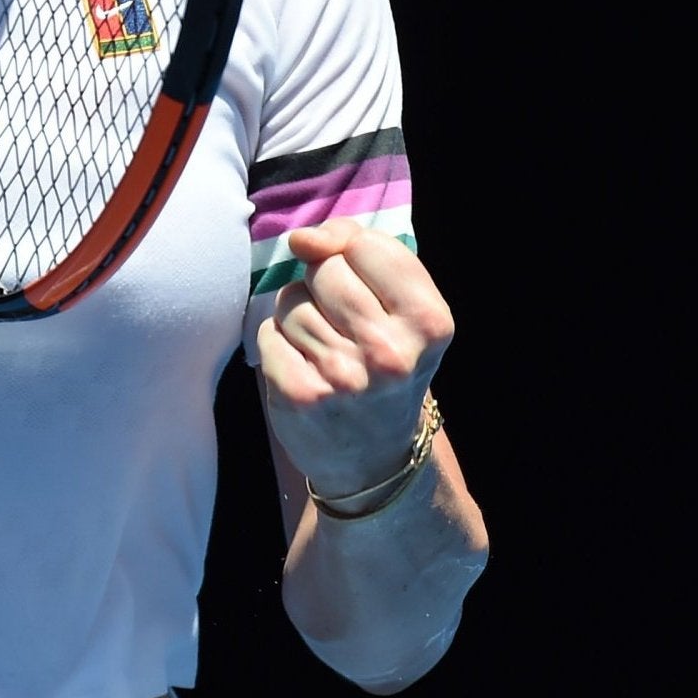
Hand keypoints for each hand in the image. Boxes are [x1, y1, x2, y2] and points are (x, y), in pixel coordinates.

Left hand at [256, 218, 452, 498]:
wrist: (374, 458)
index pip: (366, 244)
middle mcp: (391, 353)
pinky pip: (267, 332)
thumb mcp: (401, 308)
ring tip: (326, 350)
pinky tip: (304, 368)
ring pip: (291, 299)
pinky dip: (278, 344)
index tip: (362, 283)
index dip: (352, 253)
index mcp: (429, 322)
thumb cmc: (385, 364)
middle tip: (344, 326)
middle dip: (323, 285)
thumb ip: (359, 251)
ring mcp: (345, 378)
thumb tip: (301, 239)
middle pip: (325, 268)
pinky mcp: (301, 396)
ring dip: (298, 316)